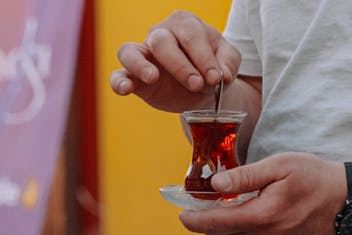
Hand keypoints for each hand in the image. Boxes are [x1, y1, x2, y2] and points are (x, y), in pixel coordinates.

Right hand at [109, 10, 240, 111]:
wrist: (204, 89)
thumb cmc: (212, 68)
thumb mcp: (228, 61)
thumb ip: (229, 63)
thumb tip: (223, 75)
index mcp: (185, 24)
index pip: (191, 35)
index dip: (204, 57)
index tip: (216, 78)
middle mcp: (160, 35)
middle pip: (162, 41)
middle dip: (181, 65)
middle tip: (197, 84)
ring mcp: (144, 55)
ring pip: (130, 51)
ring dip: (141, 65)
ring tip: (154, 78)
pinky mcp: (135, 78)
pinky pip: (119, 75)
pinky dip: (119, 81)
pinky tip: (126, 89)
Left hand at [179, 153, 346, 234]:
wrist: (350, 200)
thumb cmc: (315, 177)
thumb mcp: (279, 166)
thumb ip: (245, 177)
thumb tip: (215, 187)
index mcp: (263, 216)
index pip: (216, 223)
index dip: (195, 220)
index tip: (181, 216)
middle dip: (210, 223)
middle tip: (201, 209)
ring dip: (233, 226)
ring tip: (235, 208)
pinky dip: (252, 233)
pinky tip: (262, 217)